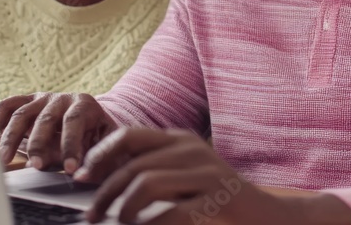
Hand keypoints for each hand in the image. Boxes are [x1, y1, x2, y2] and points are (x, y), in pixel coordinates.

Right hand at [0, 92, 117, 173]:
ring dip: (10, 138)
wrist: (89, 119)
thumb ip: (97, 159)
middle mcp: (60, 98)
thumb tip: (82, 176)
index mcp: (84, 104)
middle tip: (37, 166)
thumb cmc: (97, 135)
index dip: (70, 145)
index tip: (70, 169)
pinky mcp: (25, 102)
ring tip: (4, 160)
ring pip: (21, 114)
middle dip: (39, 145)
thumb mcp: (105, 144)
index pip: (74, 122)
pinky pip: (6, 106)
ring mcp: (40, 99)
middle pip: (45, 118)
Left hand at [72, 128, 344, 224]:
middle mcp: (191, 149)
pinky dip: (151, 223)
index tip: (82, 176)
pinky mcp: (217, 199)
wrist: (268, 215)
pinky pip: (172, 211)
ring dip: (124, 207)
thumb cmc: (219, 198)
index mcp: (180, 139)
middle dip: (105, 190)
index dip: (101, 154)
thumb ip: (153, 170)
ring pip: (147, 182)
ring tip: (119, 223)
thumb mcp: (185, 174)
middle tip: (91, 214)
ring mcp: (206, 173)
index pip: (129, 135)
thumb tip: (106, 180)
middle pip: (133, 163)